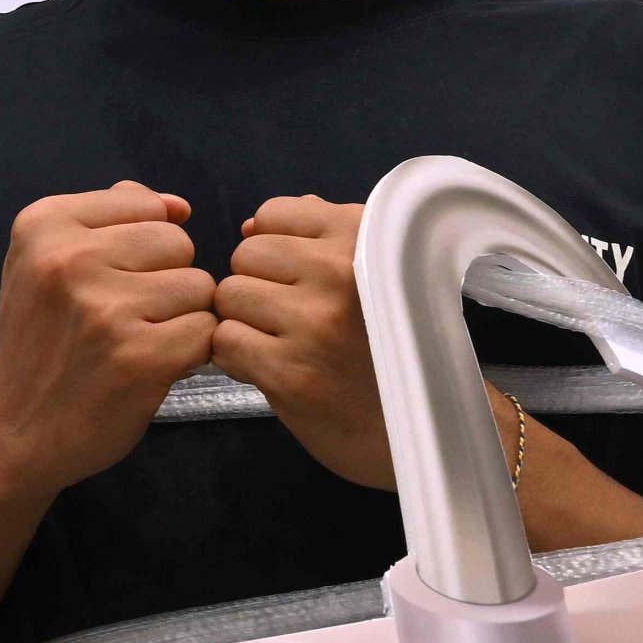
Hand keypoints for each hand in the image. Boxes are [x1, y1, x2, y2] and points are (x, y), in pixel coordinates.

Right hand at [0, 184, 218, 506]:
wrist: (15, 433)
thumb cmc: (40, 343)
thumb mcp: (46, 264)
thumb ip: (108, 219)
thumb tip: (177, 205)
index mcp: (43, 225)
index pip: (145, 205)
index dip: (142, 247)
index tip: (107, 282)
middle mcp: (70, 259)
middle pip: (177, 242)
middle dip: (166, 278)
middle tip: (125, 317)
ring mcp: (106, 309)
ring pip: (199, 285)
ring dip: (182, 316)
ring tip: (138, 340)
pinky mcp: (140, 357)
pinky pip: (206, 331)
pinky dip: (190, 352)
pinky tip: (153, 365)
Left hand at [211, 196, 400, 486]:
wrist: (417, 428)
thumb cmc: (389, 347)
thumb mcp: (374, 273)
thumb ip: (319, 237)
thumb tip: (249, 225)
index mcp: (362, 237)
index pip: (272, 214)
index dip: (273, 248)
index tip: (296, 279)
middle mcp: (340, 271)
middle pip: (245, 255)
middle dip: (255, 284)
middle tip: (287, 318)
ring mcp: (315, 322)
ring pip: (229, 296)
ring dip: (242, 321)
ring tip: (280, 342)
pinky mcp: (291, 372)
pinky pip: (225, 341)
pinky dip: (236, 356)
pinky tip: (270, 368)